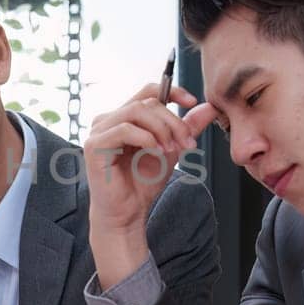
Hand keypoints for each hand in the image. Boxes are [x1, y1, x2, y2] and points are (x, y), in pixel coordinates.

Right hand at [83, 83, 216, 286]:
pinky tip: (155, 151)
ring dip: (161, 129)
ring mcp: (99, 131)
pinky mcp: (94, 145)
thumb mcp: (172, 150)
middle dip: (173, 121)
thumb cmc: (142, 183)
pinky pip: (124, 129)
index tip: (192, 102)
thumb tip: (209, 107)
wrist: (127, 213)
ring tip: (171, 150)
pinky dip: (145, 138)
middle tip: (187, 142)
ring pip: (136, 111)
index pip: (148, 91)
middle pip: (146, 102)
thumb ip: (187, 128)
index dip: (172, 91)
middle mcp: (108, 119)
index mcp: (124, 117)